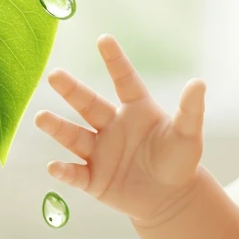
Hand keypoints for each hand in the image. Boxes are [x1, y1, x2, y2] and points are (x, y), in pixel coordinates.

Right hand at [34, 34, 206, 225]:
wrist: (171, 198)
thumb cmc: (180, 161)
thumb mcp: (188, 134)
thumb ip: (190, 109)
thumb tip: (198, 82)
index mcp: (135, 110)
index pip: (123, 80)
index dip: (115, 61)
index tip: (104, 39)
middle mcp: (112, 126)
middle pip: (88, 104)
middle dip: (71, 91)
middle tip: (55, 75)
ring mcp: (100, 152)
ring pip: (74, 137)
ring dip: (57, 128)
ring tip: (40, 117)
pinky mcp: (93, 179)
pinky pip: (75, 173)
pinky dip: (64, 171)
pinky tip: (54, 167)